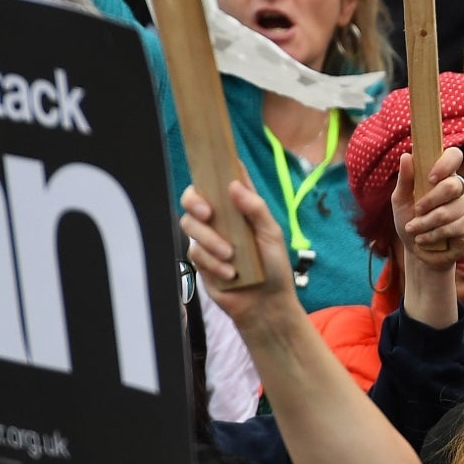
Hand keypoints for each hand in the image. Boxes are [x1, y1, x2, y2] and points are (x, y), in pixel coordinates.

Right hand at [180, 180, 300, 338]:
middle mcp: (221, 219)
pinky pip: (195, 253)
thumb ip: (255, 209)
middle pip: (193, 199)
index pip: (223, 181)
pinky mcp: (201, 260)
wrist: (265, 303)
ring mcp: (208, 238)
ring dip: (210, 241)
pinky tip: (231, 273)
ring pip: (189, 225)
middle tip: (208, 214)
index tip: (212, 160)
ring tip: (231, 255)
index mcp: (240, 208)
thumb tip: (234, 185)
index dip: (216, 168)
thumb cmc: (274, 266)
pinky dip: (213, 263)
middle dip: (195, 202)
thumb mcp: (272, 234)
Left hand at [394, 146, 463, 277]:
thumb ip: (405, 179)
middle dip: (429, 201)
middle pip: (452, 186)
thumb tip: (406, 155)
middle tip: (416, 211)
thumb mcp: (400, 200)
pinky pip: (454, 228)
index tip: (430, 178)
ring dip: (426, 224)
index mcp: (442, 175)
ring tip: (414, 230)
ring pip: (450, 211)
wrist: (416, 250)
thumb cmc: (409, 220)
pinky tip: (424, 239)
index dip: (445, 164)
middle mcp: (459, 187)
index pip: (454, 156)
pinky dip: (433, 235)